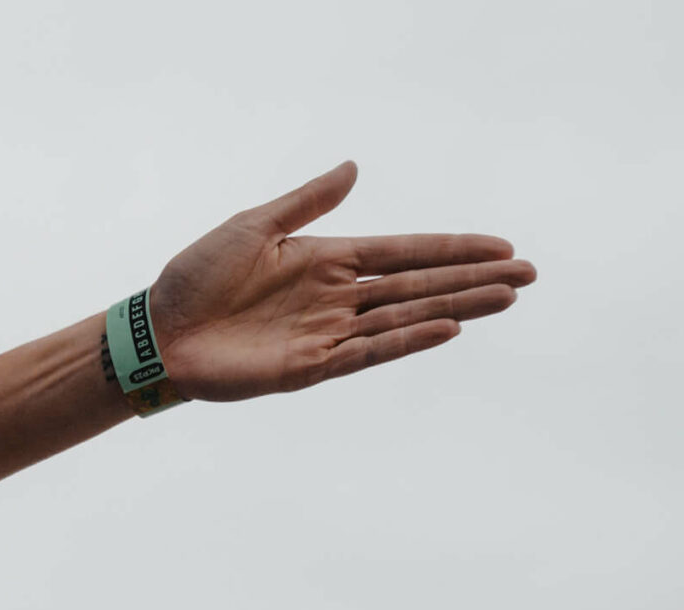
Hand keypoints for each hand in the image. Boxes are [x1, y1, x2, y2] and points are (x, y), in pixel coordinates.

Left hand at [148, 162, 534, 400]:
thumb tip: (354, 167)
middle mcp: (335, 299)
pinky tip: (445, 330)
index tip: (501, 247)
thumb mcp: (254, 227)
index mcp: (327, 261)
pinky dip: (405, 342)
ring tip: (505, 299)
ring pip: (404, 319)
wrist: (155, 330)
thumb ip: (308, 202)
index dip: (452, 250)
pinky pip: (366, 353)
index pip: (405, 252)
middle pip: (418, 286)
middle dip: (472, 281)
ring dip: (455, 309)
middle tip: (527, 276)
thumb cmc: (195, 278)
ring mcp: (325, 334)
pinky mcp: (307, 368)